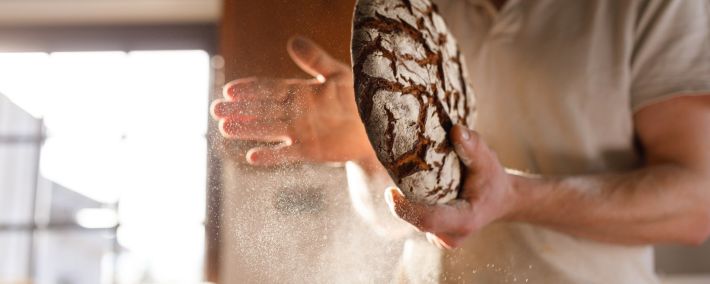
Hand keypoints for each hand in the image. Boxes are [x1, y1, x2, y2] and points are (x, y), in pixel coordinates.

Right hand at [211, 36, 375, 165]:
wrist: (377, 125)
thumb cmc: (359, 97)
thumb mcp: (338, 73)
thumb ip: (315, 59)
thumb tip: (292, 41)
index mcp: (300, 91)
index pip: (269, 88)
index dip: (250, 89)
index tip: (229, 89)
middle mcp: (296, 112)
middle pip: (262, 109)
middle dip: (240, 109)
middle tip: (216, 110)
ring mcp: (301, 131)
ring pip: (268, 129)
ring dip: (248, 129)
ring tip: (224, 128)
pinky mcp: (310, 150)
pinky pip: (287, 153)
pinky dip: (271, 156)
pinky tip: (252, 157)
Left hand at [385, 125, 520, 248]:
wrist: (500, 200)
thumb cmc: (492, 180)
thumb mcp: (488, 161)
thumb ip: (473, 146)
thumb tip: (456, 129)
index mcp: (465, 220)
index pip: (429, 220)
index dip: (406, 209)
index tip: (390, 192)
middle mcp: (451, 236)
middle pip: (417, 220)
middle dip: (402, 200)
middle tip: (394, 173)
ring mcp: (442, 239)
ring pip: (414, 220)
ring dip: (406, 201)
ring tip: (404, 177)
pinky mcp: (435, 235)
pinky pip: (416, 220)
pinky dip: (411, 204)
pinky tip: (414, 187)